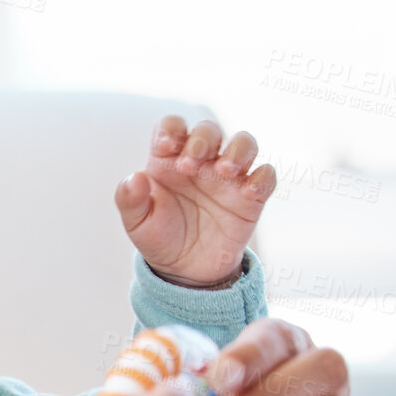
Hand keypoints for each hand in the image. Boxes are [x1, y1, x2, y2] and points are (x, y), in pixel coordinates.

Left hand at [116, 116, 276, 285]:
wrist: (184, 269)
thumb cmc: (160, 237)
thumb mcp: (138, 223)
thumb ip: (130, 199)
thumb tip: (135, 177)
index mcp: (169, 160)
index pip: (173, 126)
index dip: (171, 128)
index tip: (164, 146)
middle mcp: (202, 161)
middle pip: (209, 130)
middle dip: (202, 139)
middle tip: (190, 165)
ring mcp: (228, 177)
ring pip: (244, 143)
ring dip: (238, 150)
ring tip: (224, 171)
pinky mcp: (250, 196)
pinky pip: (265, 176)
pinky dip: (262, 178)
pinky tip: (249, 191)